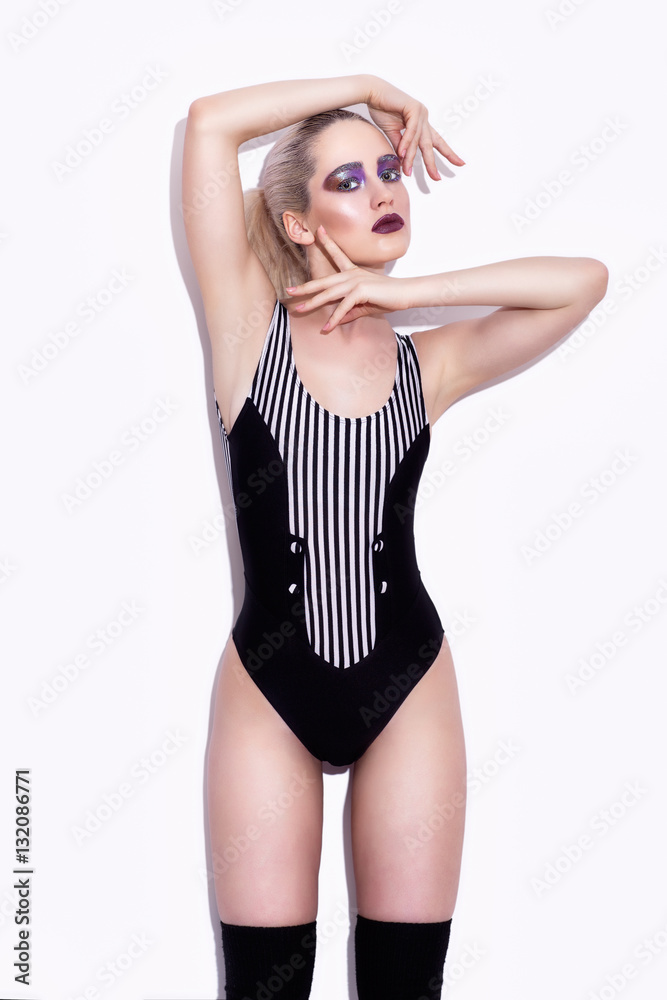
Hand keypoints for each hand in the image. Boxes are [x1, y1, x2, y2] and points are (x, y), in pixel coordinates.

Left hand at [285, 226, 411, 332]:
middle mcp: (351, 275)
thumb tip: (336, 321)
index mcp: (353, 272)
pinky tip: (327, 328)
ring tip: (300, 310)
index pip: (337, 255)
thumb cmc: (387, 298)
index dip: (327, 242)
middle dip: (305, 287)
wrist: (405, 294)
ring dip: (313, 304)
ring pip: (328, 294)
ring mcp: (355, 281)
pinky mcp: (360, 292)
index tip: (318, 230)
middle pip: (323, 281)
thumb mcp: (364, 306)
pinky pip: (343, 307)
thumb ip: (349, 313)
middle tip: (289, 290)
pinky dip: (335, 319)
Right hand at [365, 76, 464, 179]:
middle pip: (430, 144)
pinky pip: (412, 130)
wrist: (372, 93)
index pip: (437, 141)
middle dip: (433, 162)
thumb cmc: (381, 109)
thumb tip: (404, 162)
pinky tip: (402, 153)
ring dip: (411, 157)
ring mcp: (421, 112)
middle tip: (436, 177)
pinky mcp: (414, 108)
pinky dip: (407, 143)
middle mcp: (424, 117)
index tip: (459, 163)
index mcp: (421, 123)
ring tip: (407, 171)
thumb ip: (401, 146)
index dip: (448, 153)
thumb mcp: (393, 133)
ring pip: (418, 140)